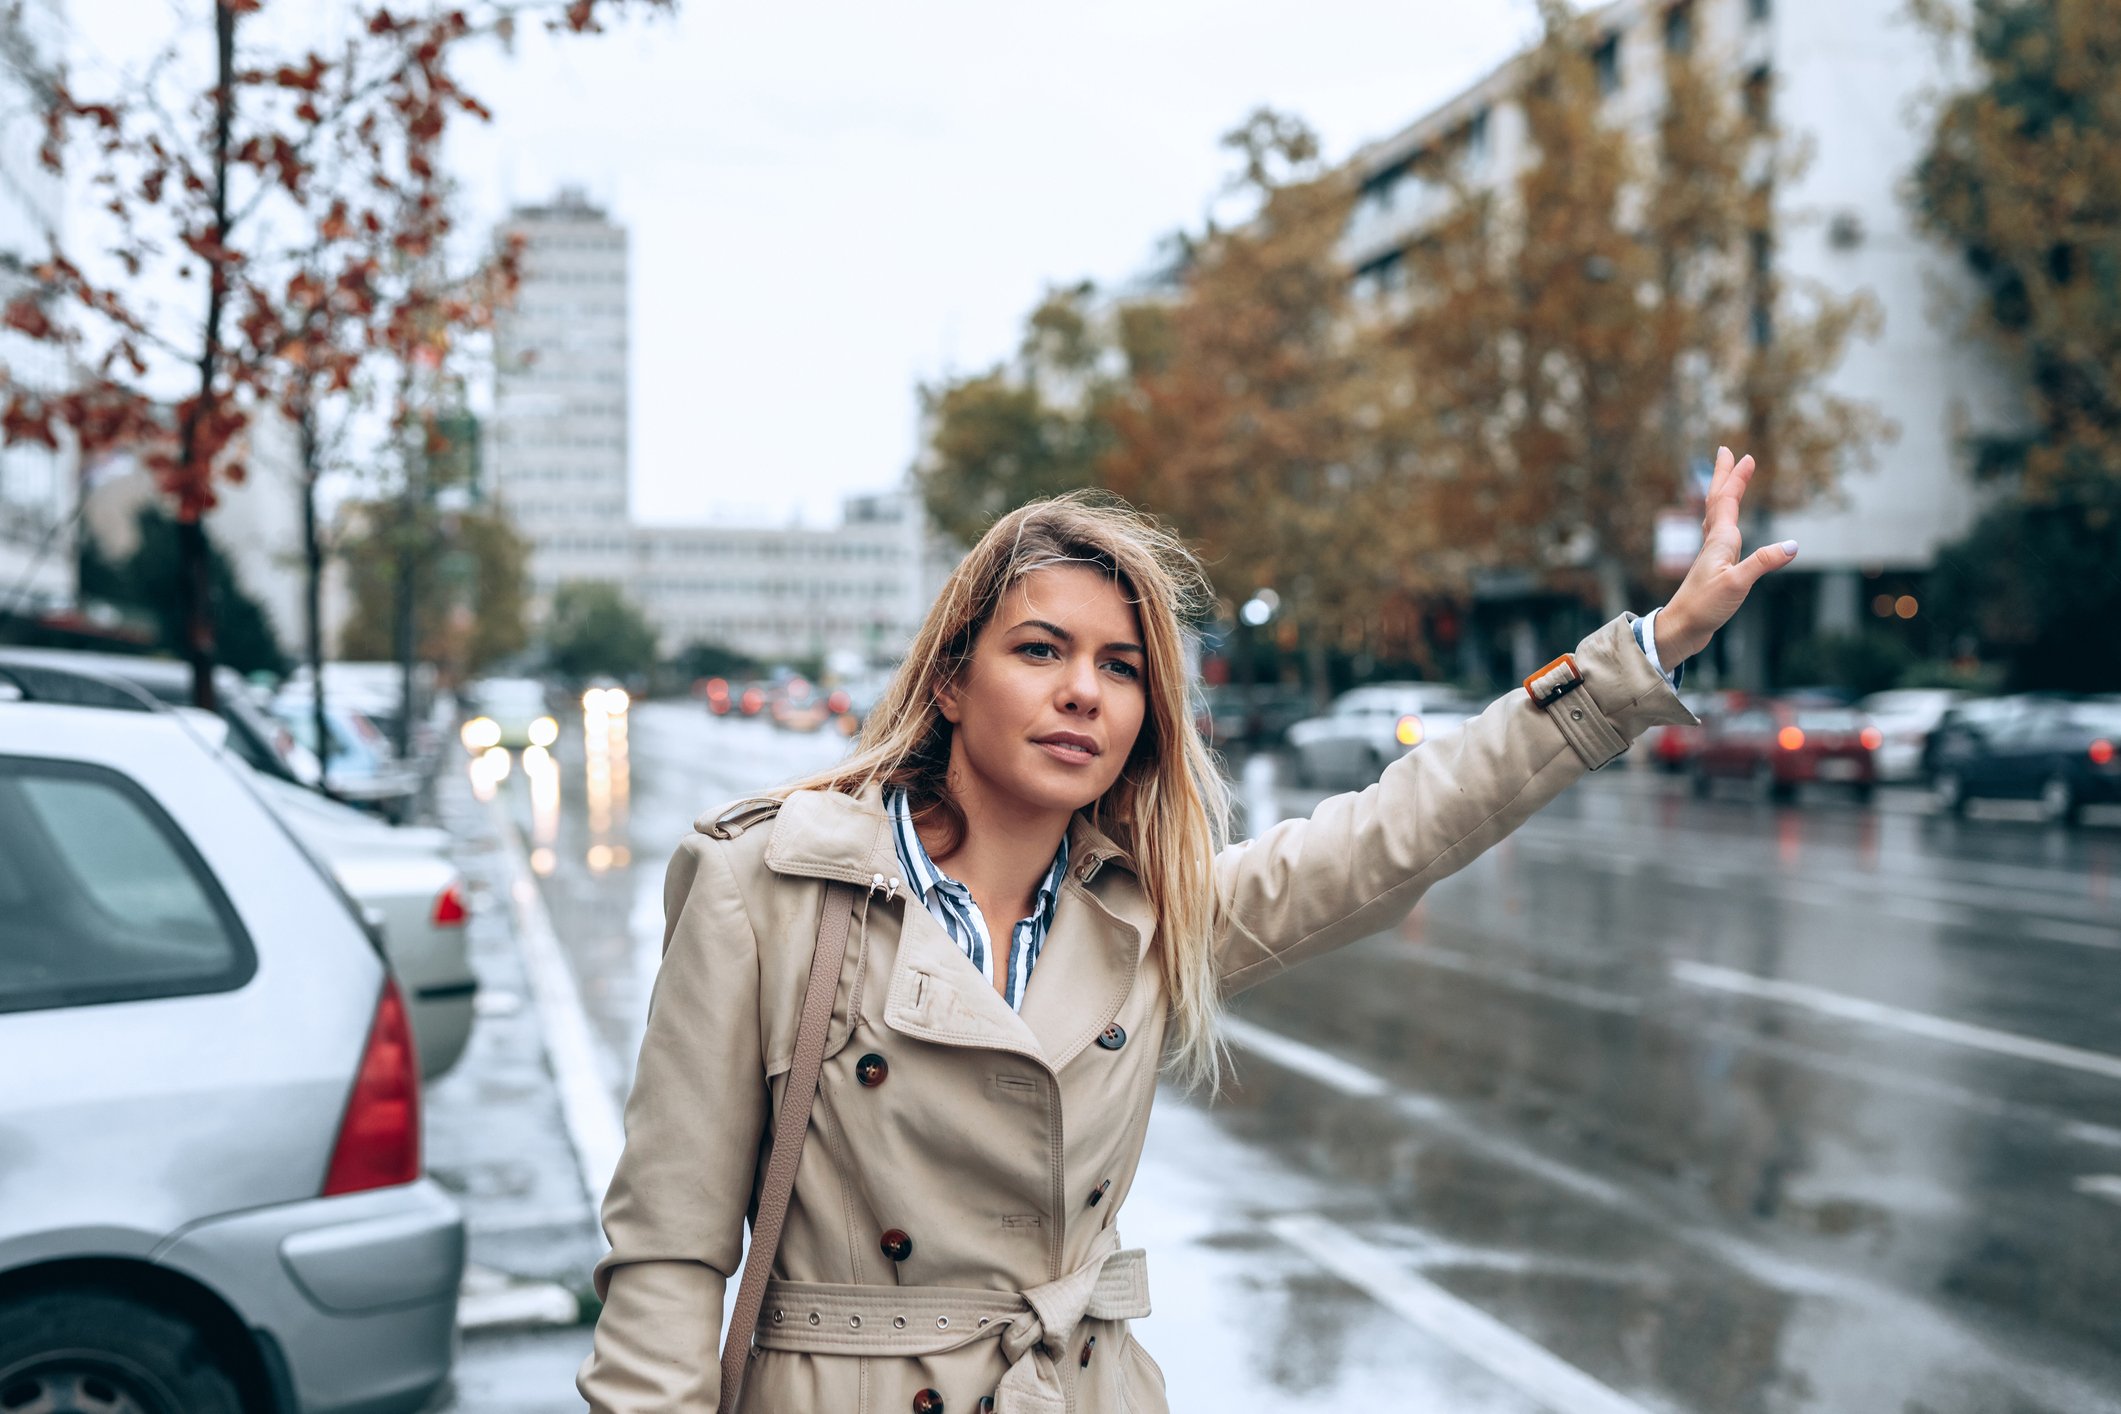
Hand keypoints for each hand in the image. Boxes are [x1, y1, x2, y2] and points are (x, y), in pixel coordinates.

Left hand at [1657, 447, 1796, 662]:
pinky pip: (1719, 533)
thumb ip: (1763, 562)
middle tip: (1728, 452)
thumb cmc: (1704, 606)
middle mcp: (1714, 543)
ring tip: (1727, 480)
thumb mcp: (1738, 584)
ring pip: (1716, 515)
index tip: (1744, 456)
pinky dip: (1724, 519)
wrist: (1682, 628)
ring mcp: (1713, 555)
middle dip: (1724, 476)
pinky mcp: (1714, 568)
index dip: (1735, 478)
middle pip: (1717, 501)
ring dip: (1723, 494)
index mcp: (1720, 541)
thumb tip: (1793, 546)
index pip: (1726, 500)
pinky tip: (1727, 527)